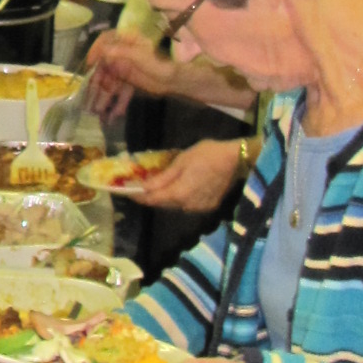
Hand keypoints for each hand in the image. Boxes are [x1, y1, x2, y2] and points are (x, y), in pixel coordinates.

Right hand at [84, 27, 171, 122]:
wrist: (174, 81)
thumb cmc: (159, 65)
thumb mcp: (140, 56)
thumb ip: (121, 52)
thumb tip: (103, 51)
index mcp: (126, 41)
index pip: (105, 40)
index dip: (95, 50)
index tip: (90, 64)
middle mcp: (122, 53)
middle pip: (104, 66)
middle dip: (97, 83)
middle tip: (89, 97)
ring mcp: (124, 68)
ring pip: (110, 81)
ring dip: (104, 96)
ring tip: (98, 111)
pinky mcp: (128, 81)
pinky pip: (119, 91)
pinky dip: (117, 102)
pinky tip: (114, 115)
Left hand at [122, 140, 245, 213]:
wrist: (236, 159)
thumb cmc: (207, 154)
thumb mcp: (181, 161)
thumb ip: (162, 178)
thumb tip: (143, 188)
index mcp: (179, 193)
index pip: (152, 199)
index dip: (138, 197)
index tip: (126, 192)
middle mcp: (187, 206)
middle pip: (162, 204)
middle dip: (149, 196)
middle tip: (138, 187)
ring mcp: (199, 208)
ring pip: (174, 205)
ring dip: (164, 197)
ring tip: (156, 186)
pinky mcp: (208, 206)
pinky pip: (187, 204)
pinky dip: (178, 197)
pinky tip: (177, 187)